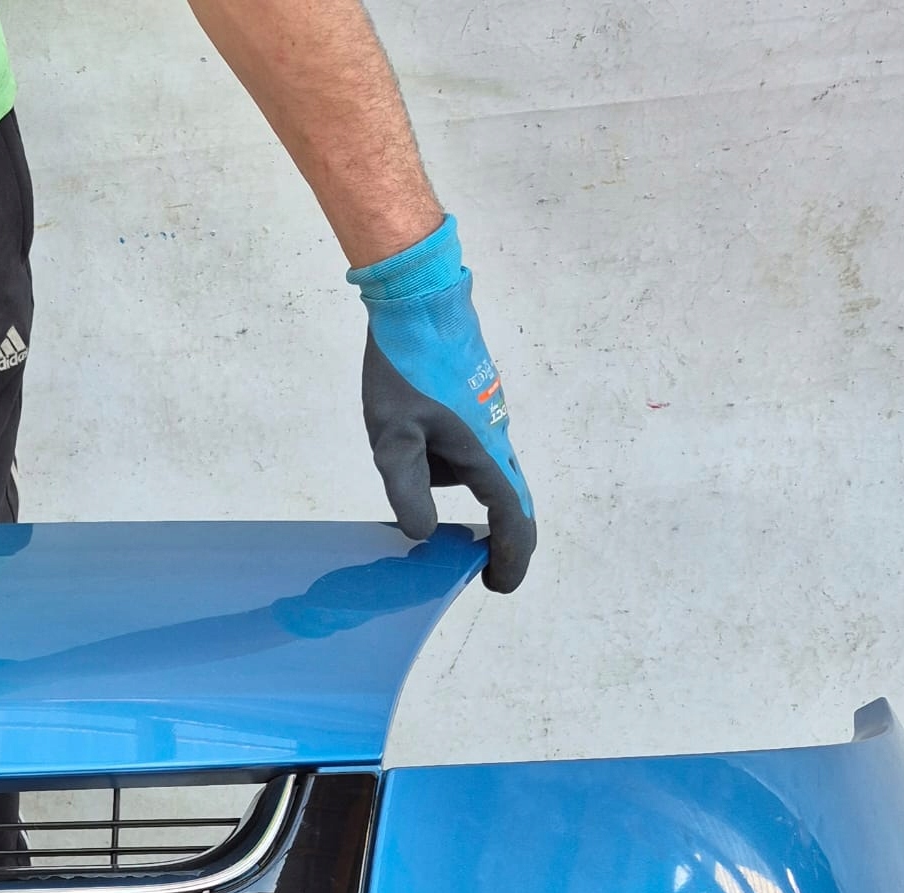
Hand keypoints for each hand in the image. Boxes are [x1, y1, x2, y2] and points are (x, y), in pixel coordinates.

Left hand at [350, 216, 535, 593]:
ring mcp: (486, 417)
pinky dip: (446, 466)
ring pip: (478, 471)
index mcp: (484, 451)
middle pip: (505, 499)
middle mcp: (496, 436)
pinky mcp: (472, 401)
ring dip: (453, 491)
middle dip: (492, 537)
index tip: (496, 584)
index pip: (510, 517)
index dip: (509, 557)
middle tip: (466, 565)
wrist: (419, 298)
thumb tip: (421, 533)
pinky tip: (409, 447)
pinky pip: (465, 448)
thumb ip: (408, 491)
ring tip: (408, 482)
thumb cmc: (405, 365)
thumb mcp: (392, 438)